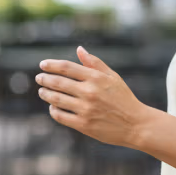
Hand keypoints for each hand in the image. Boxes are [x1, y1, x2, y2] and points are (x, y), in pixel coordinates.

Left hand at [37, 46, 154, 147]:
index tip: (42, 65)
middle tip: (39, 78)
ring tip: (42, 91)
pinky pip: (61, 116)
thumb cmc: (124, 98)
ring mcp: (85, 109)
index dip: (51, 65)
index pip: (67, 68)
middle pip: (58, 82)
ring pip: (56, 99)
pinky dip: (53, 110)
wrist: (136, 125)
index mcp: (96, 78)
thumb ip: (95, 63)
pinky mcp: (84, 125)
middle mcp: (89, 92)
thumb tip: (79, 49)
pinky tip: (53, 107)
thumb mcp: (113, 77)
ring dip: (46, 94)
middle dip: (44, 79)